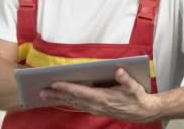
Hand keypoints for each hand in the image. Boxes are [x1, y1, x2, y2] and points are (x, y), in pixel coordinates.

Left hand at [39, 68, 160, 122]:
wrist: (142, 111)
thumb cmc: (137, 97)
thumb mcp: (134, 87)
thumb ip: (126, 79)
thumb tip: (119, 70)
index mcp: (103, 98)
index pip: (81, 92)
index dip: (67, 88)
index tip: (55, 84)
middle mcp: (96, 105)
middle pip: (73, 99)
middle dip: (56, 95)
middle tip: (41, 91)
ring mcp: (95, 108)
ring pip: (73, 103)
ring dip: (58, 100)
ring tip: (45, 96)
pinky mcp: (96, 109)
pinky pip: (77, 106)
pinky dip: (67, 102)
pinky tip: (59, 100)